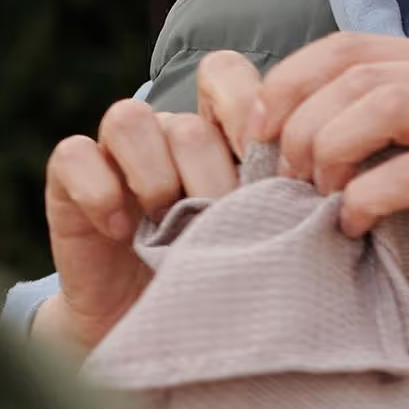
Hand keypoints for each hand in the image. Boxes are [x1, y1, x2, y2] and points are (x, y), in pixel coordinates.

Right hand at [33, 50, 269, 351]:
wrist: (160, 333)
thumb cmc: (224, 281)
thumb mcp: (266, 238)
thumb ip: (290, 200)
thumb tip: (339, 187)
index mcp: (217, 135)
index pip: (225, 74)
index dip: (248, 110)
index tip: (276, 170)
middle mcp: (165, 135)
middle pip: (188, 121)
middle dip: (213, 178)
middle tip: (227, 225)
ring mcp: (115, 155)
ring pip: (131, 120)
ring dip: (159, 179)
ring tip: (173, 229)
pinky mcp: (70, 181)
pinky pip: (75, 154)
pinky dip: (103, 191)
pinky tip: (126, 231)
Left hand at [250, 33, 408, 329]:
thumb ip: (398, 126)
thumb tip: (302, 122)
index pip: (354, 46)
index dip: (292, 80)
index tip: (259, 128)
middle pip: (360, 72)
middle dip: (301, 120)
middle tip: (282, 171)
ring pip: (383, 106)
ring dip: (329, 149)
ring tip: (316, 192)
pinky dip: (365, 198)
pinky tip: (352, 225)